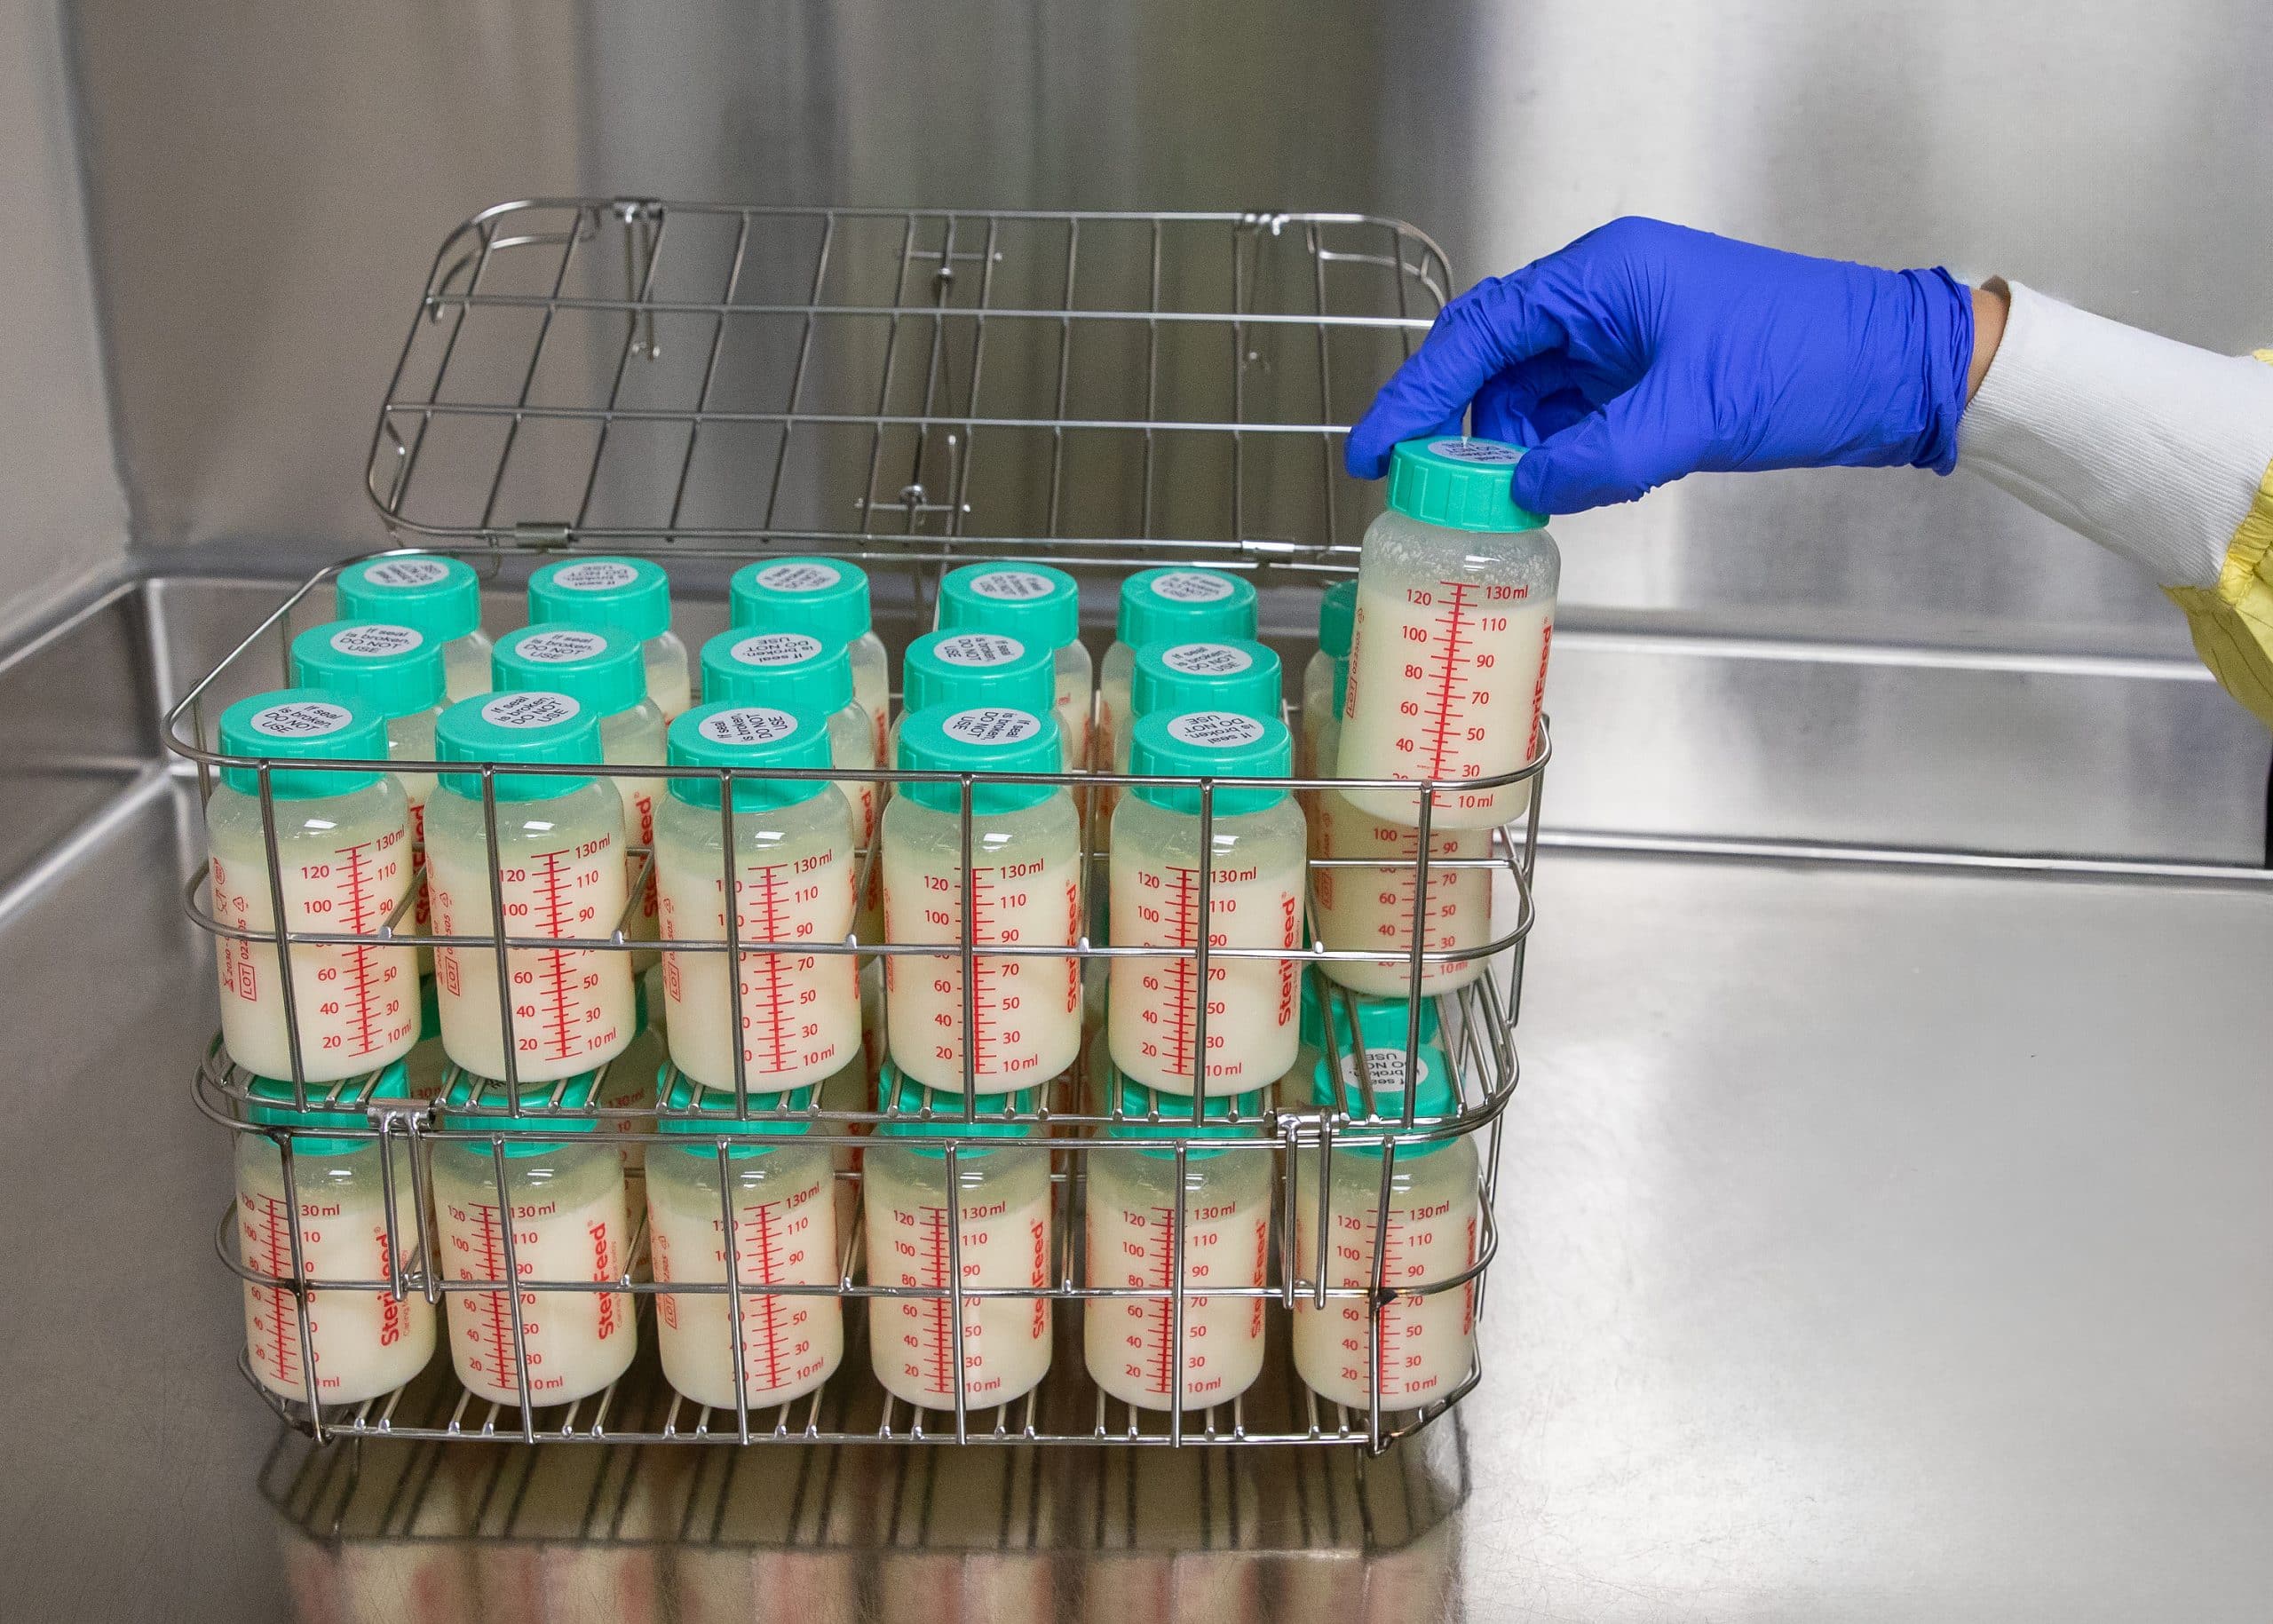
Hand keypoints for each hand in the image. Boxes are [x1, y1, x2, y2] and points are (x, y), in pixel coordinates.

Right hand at [1345, 217, 1976, 513]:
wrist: (1898, 371)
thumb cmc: (1810, 362)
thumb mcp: (1690, 418)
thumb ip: (1594, 458)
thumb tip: (1524, 489)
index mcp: (1603, 278)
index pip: (1478, 334)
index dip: (1417, 393)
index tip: (1374, 447)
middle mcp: (1604, 297)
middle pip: (1495, 363)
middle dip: (1462, 429)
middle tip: (1429, 491)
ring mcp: (1626, 334)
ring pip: (1534, 395)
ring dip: (1516, 451)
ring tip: (1512, 504)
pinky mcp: (1649, 371)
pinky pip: (1576, 414)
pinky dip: (1560, 454)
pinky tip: (1565, 489)